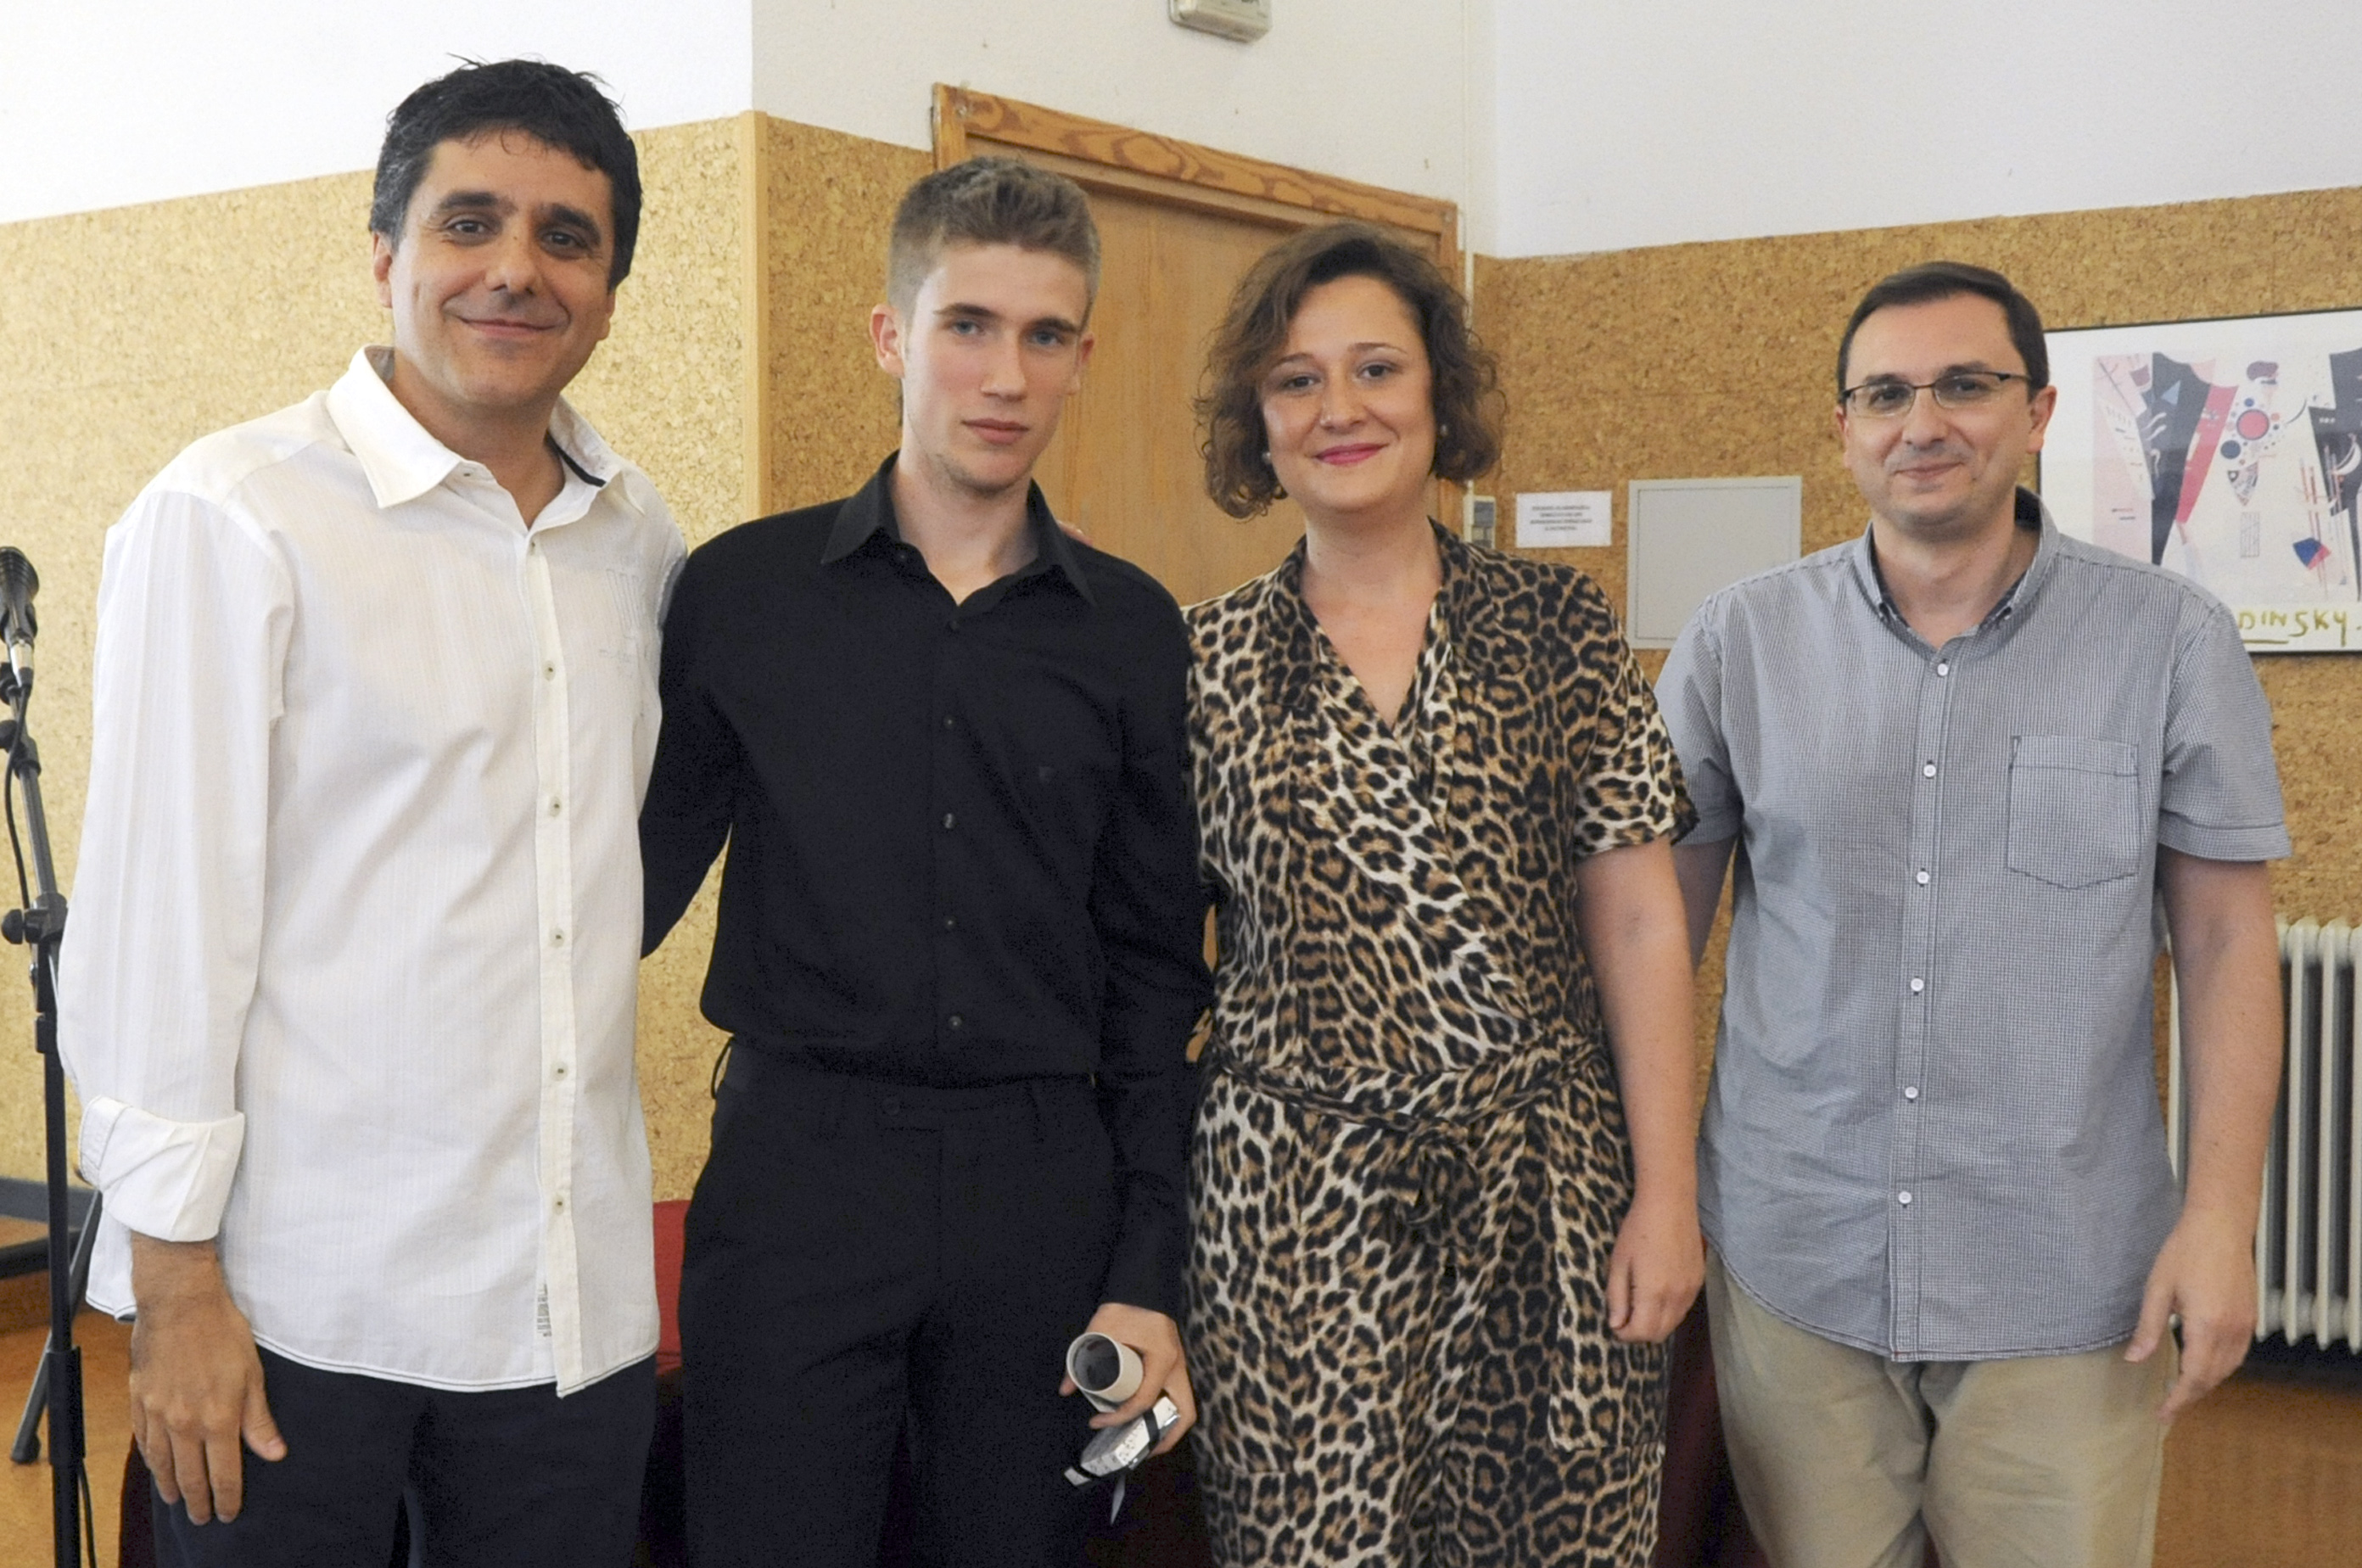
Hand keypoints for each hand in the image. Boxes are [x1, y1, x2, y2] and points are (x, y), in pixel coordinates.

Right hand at [128, 1235, 285, 1522]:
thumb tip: (274, 1454)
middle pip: (190, 1475)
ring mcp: (158, 1414)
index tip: (229, 1513)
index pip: (223, 1472)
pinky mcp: (139, 1400)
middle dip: (197, 1501)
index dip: (227, 1498)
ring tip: (177, 1500)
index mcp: (217, 1419)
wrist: (179, 1304)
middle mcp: (184, 1424)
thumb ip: (259, 1420)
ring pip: (162, 1463)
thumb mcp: (252, 1375)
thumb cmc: (222, 1333)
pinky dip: (150, 1460)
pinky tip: (155, 1466)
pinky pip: (143, 1441)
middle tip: (201, 1518)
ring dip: (170, 1486)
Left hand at [1060, 1302, 1194, 1454]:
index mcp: (1162, 1360)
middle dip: (1165, 1437)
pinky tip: (1149, 1418)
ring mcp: (1179, 1365)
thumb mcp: (1100, 1331)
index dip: (1119, 1418)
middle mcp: (1176, 1367)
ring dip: (1169, 1427)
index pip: (1144, 1401)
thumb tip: (1065, 1389)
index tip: (1097, 1421)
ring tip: (1146, 1441)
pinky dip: (1167, 1411)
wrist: (1143, 1283)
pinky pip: (1178, 1395)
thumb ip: (1081, 1359)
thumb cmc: (1125, 1306)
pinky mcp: (1174, 1363)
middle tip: (1140, 1450)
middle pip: (1184, 1413)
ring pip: (1185, 1406)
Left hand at [1606, 1185, 1703, 1343]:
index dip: (1625, 1334)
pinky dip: (1669, 1311)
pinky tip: (1657, 1295)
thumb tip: (1616, 1325)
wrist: (1670, 1204)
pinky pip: (1684, 1309)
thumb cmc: (1637, 1230)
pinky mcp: (1700, 1281)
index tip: (1615, 1325)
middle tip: (1625, 1318)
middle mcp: (1677, 1297)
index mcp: (1654, 1293)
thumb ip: (1617, 1297)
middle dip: (1640, 1333)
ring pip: (1674, 1323)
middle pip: (1660, 1334)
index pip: (1642, 1332)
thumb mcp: (1618, 1262)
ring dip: (1656, 1323)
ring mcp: (1692, 1290)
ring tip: (1639, 1307)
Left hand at [2129, 1208, 2256, 1423]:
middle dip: (2190, 1396)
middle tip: (2168, 1407)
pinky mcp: (2250, 1316)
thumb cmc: (2184, 1252)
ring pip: (2228, 1368)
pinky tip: (2204, 1365)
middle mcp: (2232, 1331)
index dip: (2178, 1399)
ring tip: (2182, 1390)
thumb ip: (2148, 1327)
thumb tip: (2134, 1360)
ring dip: (2206, 1383)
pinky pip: (2237, 1354)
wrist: (2220, 1227)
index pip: (2193, 1377)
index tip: (2162, 1414)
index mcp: (2207, 1327)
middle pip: (2212, 1378)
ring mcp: (2245, 1325)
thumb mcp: (2157, 1289)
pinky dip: (2220, 1367)